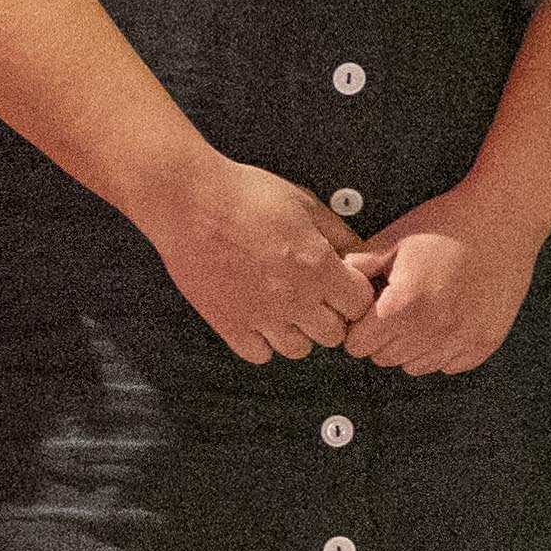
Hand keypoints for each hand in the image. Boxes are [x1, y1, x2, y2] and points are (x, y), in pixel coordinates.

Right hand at [140, 155, 379, 363]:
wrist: (191, 202)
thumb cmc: (245, 195)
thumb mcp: (304, 202)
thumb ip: (338, 233)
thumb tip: (359, 253)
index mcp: (318, 268)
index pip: (360, 305)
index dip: (354, 295)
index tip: (343, 287)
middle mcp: (294, 299)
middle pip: (333, 334)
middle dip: (331, 316)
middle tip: (316, 298)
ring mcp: (261, 316)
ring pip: (298, 350)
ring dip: (298, 332)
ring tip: (286, 308)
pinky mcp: (228, 324)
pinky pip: (258, 354)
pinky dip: (262, 342)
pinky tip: (259, 319)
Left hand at [344, 200, 532, 377]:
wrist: (502, 218)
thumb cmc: (450, 224)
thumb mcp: (393, 239)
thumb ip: (357, 267)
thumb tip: (334, 285)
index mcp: (403, 306)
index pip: (357, 346)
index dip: (358, 325)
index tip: (370, 311)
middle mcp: (432, 330)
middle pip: (384, 358)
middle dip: (382, 336)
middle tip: (398, 305)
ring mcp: (462, 340)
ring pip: (415, 366)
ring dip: (411, 345)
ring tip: (423, 311)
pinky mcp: (484, 343)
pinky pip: (449, 365)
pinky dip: (443, 349)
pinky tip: (446, 318)